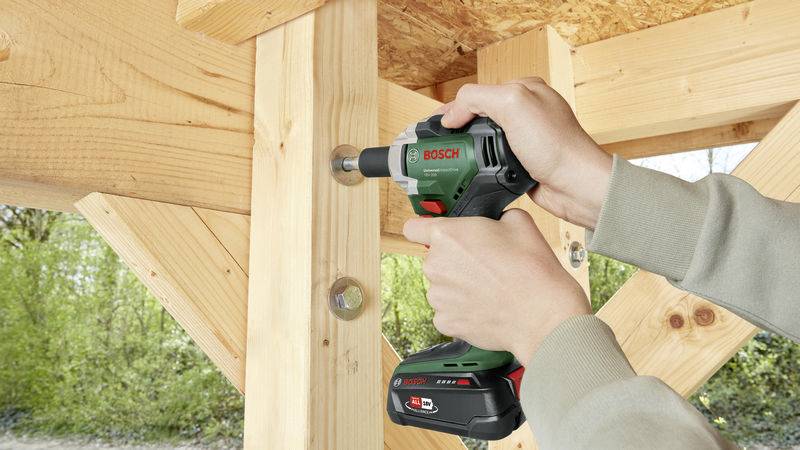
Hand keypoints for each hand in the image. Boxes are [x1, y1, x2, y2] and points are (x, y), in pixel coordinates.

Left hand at [403, 209, 590, 363]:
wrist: (542, 314)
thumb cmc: (531, 270)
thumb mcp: (518, 221)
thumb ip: (494, 218)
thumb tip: (493, 224)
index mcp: (447, 235)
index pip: (414, 228)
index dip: (424, 230)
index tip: (432, 234)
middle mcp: (435, 265)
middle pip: (435, 259)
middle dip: (454, 260)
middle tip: (483, 264)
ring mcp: (438, 296)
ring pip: (442, 286)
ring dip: (458, 286)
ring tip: (488, 289)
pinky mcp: (445, 321)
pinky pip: (448, 311)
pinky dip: (462, 310)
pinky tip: (485, 307)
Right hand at [438, 78, 611, 228]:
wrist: (576, 186)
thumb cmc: (557, 145)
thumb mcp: (513, 104)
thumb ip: (477, 98)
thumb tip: (452, 112)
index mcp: (524, 90)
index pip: (478, 93)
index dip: (454, 108)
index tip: (436, 126)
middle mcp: (525, 112)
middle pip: (478, 116)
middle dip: (458, 130)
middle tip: (438, 145)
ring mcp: (524, 139)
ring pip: (484, 140)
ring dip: (468, 150)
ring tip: (451, 160)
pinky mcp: (523, 162)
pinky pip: (493, 161)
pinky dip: (481, 166)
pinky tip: (474, 171)